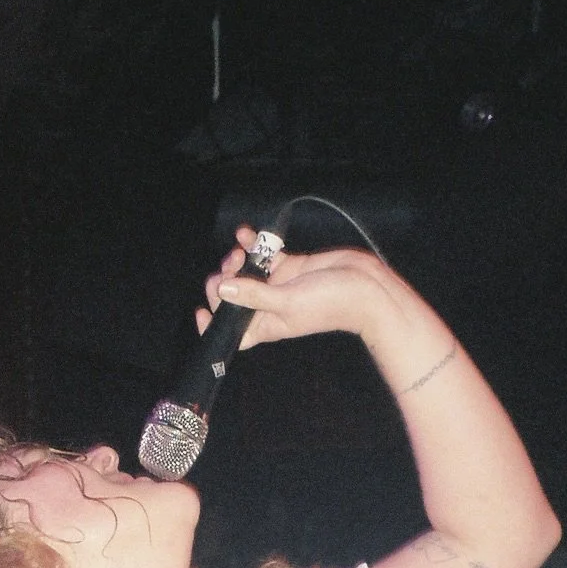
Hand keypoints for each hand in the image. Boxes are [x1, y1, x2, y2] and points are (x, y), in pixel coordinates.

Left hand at [197, 227, 413, 351]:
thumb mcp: (287, 302)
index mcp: (266, 325)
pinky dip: (252, 244)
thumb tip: (224, 290)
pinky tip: (246, 234)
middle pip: (233, 297)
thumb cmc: (330, 304)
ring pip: (245, 274)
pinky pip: (263, 255)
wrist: (364, 287)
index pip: (232, 333)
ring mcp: (277, 285)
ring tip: (241, 250)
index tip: (201, 310)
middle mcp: (268, 307)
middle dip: (225, 281)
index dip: (214, 325)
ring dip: (237, 260)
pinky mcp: (288, 266)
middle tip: (232, 267)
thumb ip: (253, 296)